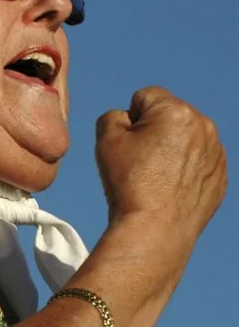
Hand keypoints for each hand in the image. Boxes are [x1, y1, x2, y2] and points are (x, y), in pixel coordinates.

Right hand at [95, 86, 226, 240]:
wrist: (155, 229)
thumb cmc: (130, 183)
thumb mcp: (106, 139)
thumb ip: (112, 115)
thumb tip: (128, 118)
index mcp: (176, 112)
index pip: (144, 97)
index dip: (129, 119)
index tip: (128, 145)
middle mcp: (204, 126)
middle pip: (167, 115)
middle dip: (152, 131)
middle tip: (139, 161)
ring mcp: (216, 152)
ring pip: (183, 137)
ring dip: (168, 148)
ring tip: (154, 176)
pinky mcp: (220, 175)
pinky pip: (197, 160)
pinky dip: (182, 168)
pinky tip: (168, 187)